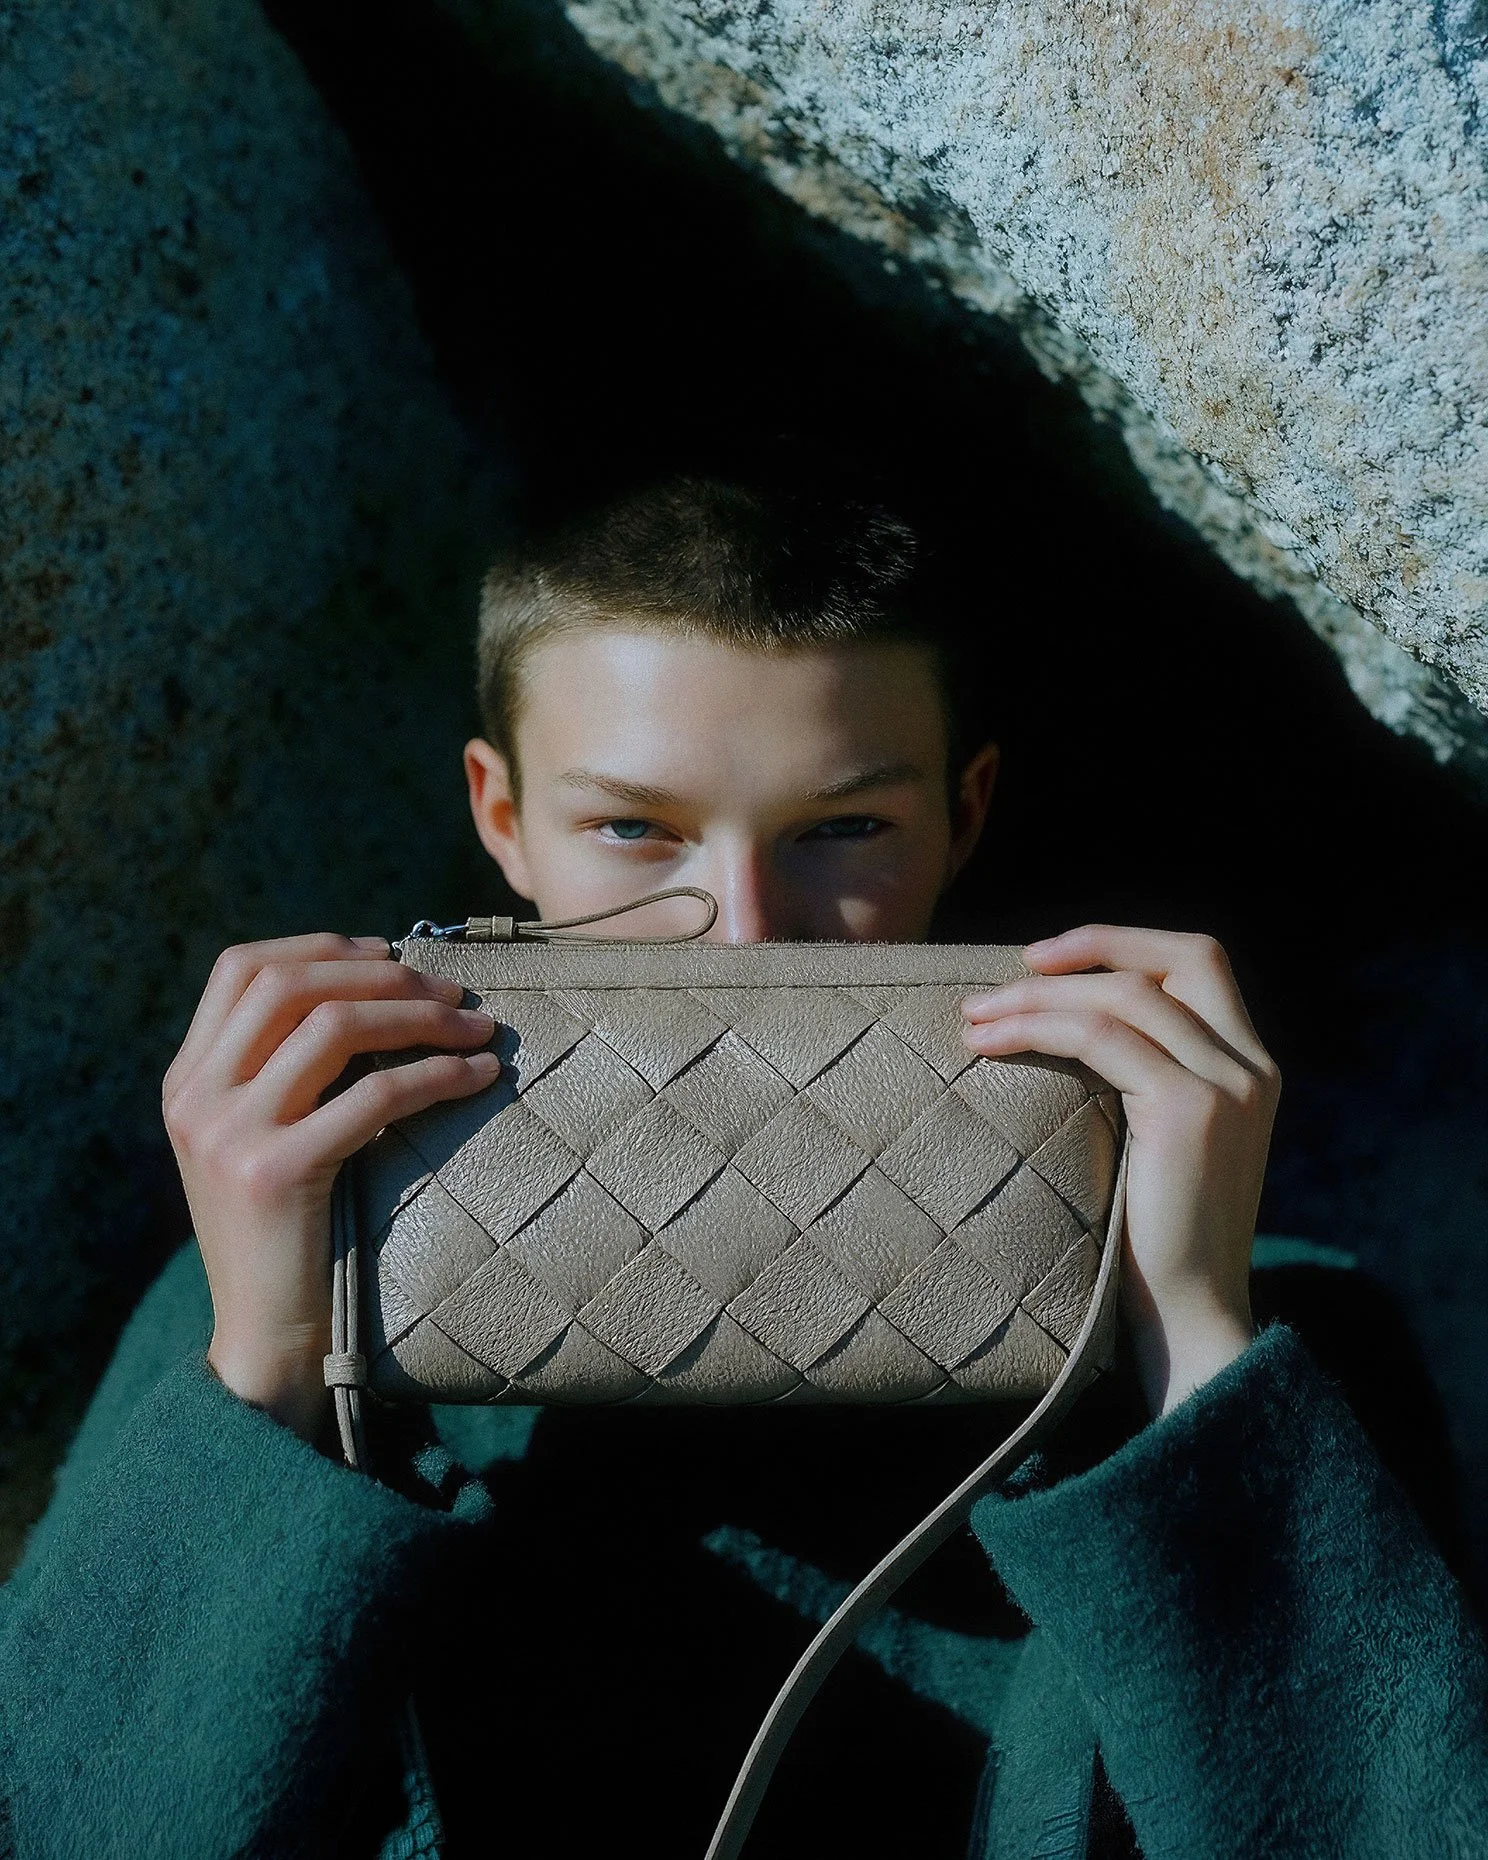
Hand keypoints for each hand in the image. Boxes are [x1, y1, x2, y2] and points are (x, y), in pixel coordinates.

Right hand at [162, 933, 501, 1441]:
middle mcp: (196, 1096)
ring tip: (478, 1027)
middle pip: (292, 984)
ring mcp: (228, 1132)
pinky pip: (374, 1094)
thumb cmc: (286, 1234)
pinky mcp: (275, 1172)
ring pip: (334, 1026)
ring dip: (420, 1016)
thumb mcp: (261, 1140)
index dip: (321, 947)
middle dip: (384, 975)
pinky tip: (479, 1078)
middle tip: (453, 993)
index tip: (388, 953)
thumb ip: (284, 1073)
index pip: (241, 967)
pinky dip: (437, 1074)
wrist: (265, 1336)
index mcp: (187, 1079)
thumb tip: (375, 993)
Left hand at [961, 928, 1279, 1416]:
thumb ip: (1142, 1082)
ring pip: (1123, 997)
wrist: (1188, 1320)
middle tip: (1005, 974)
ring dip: (1037, 996)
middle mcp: (1252, 1067)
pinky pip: (1100, 1037)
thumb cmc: (1154, 1244)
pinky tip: (987, 1044)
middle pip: (1179, 957)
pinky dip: (1036, 1028)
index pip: (1199, 964)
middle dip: (1089, 947)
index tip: (1047, 959)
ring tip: (973, 1017)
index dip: (1125, 945)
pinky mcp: (1189, 1109)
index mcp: (1251, 1069)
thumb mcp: (1160, 1145)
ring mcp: (1227, 1085)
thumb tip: (1058, 1027)